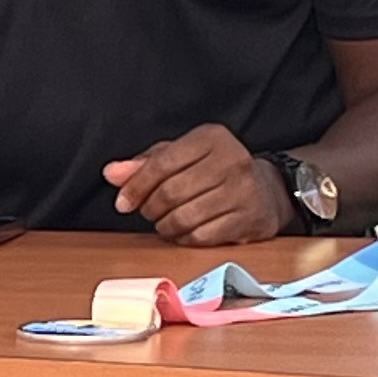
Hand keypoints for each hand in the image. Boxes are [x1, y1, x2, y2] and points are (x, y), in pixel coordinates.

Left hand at [105, 126, 292, 245]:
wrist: (265, 191)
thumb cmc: (215, 171)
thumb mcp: (181, 157)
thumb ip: (145, 164)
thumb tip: (112, 173)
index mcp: (211, 138)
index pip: (162, 163)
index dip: (135, 186)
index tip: (123, 202)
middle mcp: (232, 160)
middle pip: (171, 193)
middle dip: (150, 208)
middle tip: (148, 212)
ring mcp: (243, 191)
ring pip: (184, 217)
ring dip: (165, 226)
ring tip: (165, 223)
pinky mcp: (248, 219)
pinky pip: (201, 237)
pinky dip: (184, 238)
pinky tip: (184, 232)